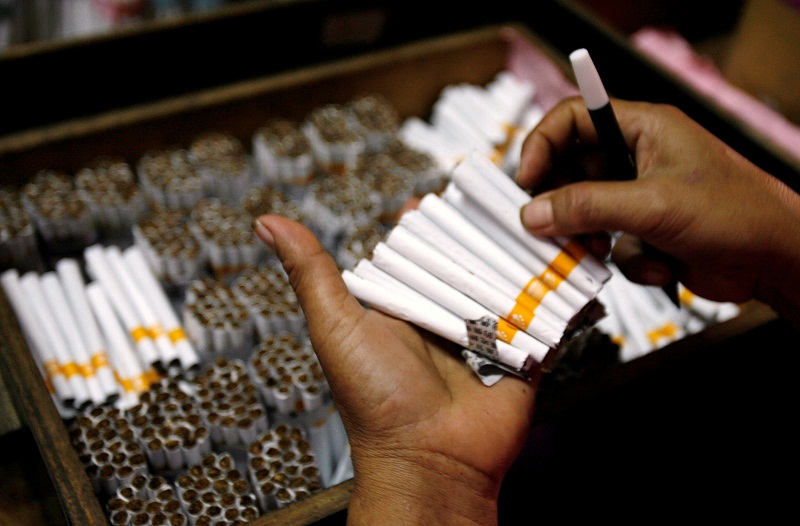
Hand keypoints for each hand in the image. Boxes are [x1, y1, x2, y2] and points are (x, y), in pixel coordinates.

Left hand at [254, 215, 537, 524]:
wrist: (430, 463)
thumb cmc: (375, 399)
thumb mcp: (337, 327)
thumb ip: (310, 273)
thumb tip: (266, 222)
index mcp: (403, 305)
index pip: (419, 250)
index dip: (430, 222)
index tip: (445, 192)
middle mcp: (444, 315)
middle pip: (467, 260)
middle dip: (481, 233)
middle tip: (500, 198)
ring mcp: (486, 334)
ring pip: (506, 280)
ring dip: (519, 255)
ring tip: (534, 221)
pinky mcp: (523, 353)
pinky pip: (541, 314)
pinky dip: (552, 291)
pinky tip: (563, 259)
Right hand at [516, 97, 799, 325]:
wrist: (776, 261)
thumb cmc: (735, 213)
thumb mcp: (653, 205)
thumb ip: (588, 206)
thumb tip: (533, 212)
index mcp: (642, 128)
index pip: (572, 118)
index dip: (542, 144)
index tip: (526, 180)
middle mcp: (636, 157)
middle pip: (571, 170)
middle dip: (562, 204)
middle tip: (550, 228)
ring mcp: (639, 196)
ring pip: (585, 213)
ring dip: (590, 238)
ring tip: (604, 252)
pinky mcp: (645, 231)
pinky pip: (610, 244)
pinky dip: (627, 261)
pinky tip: (660, 266)